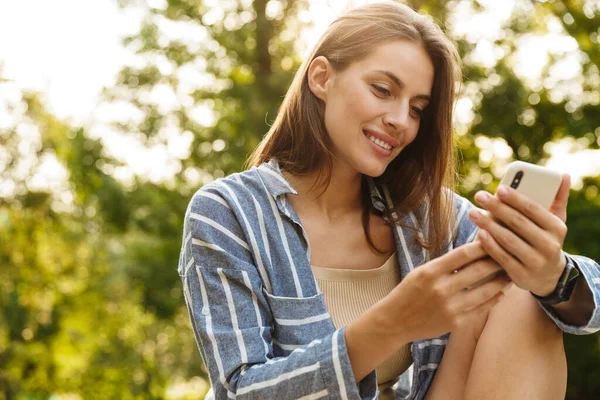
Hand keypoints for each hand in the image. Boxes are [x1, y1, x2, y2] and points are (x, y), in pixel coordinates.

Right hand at [379, 242, 511, 342]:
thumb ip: (445, 264)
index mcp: (431, 271)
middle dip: (497, 261)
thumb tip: (472, 252)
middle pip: (478, 270)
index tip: (495, 239)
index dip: (483, 245)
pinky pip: (481, 309)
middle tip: (510, 254)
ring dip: (501, 281)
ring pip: (485, 290)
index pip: (464, 253)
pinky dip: (493, 299)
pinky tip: (501, 293)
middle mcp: (441, 288)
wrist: (395, 321)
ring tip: (511, 274)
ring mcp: (450, 307)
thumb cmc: (408, 292)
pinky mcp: (456, 323)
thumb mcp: (422, 272)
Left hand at [468, 174, 570, 296]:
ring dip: (488, 225)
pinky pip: (503, 258)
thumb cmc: (544, 239)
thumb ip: (557, 198)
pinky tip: (479, 234)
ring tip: (472, 212)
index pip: (534, 209)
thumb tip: (563, 174)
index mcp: (556, 228)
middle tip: (479, 196)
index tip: (498, 188)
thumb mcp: (554, 221)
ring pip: (509, 240)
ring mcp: (536, 262)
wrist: (548, 277)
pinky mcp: (522, 276)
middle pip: (518, 223)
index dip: (516, 198)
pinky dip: (490, 245)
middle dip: (496, 208)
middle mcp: (549, 245)